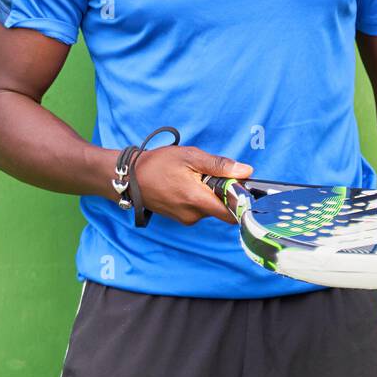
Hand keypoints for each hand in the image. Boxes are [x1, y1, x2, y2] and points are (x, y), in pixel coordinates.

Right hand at [128, 145, 252, 224]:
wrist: (131, 177)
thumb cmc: (159, 164)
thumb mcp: (190, 157)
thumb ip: (219, 166)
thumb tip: (246, 171)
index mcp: (197, 200)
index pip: (232, 213)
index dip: (241, 201)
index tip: (241, 187)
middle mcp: (193, 215)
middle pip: (222, 210)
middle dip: (222, 193)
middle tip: (210, 174)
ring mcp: (185, 219)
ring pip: (210, 209)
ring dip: (209, 195)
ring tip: (194, 177)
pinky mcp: (180, 218)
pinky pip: (198, 210)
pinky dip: (199, 198)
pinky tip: (187, 184)